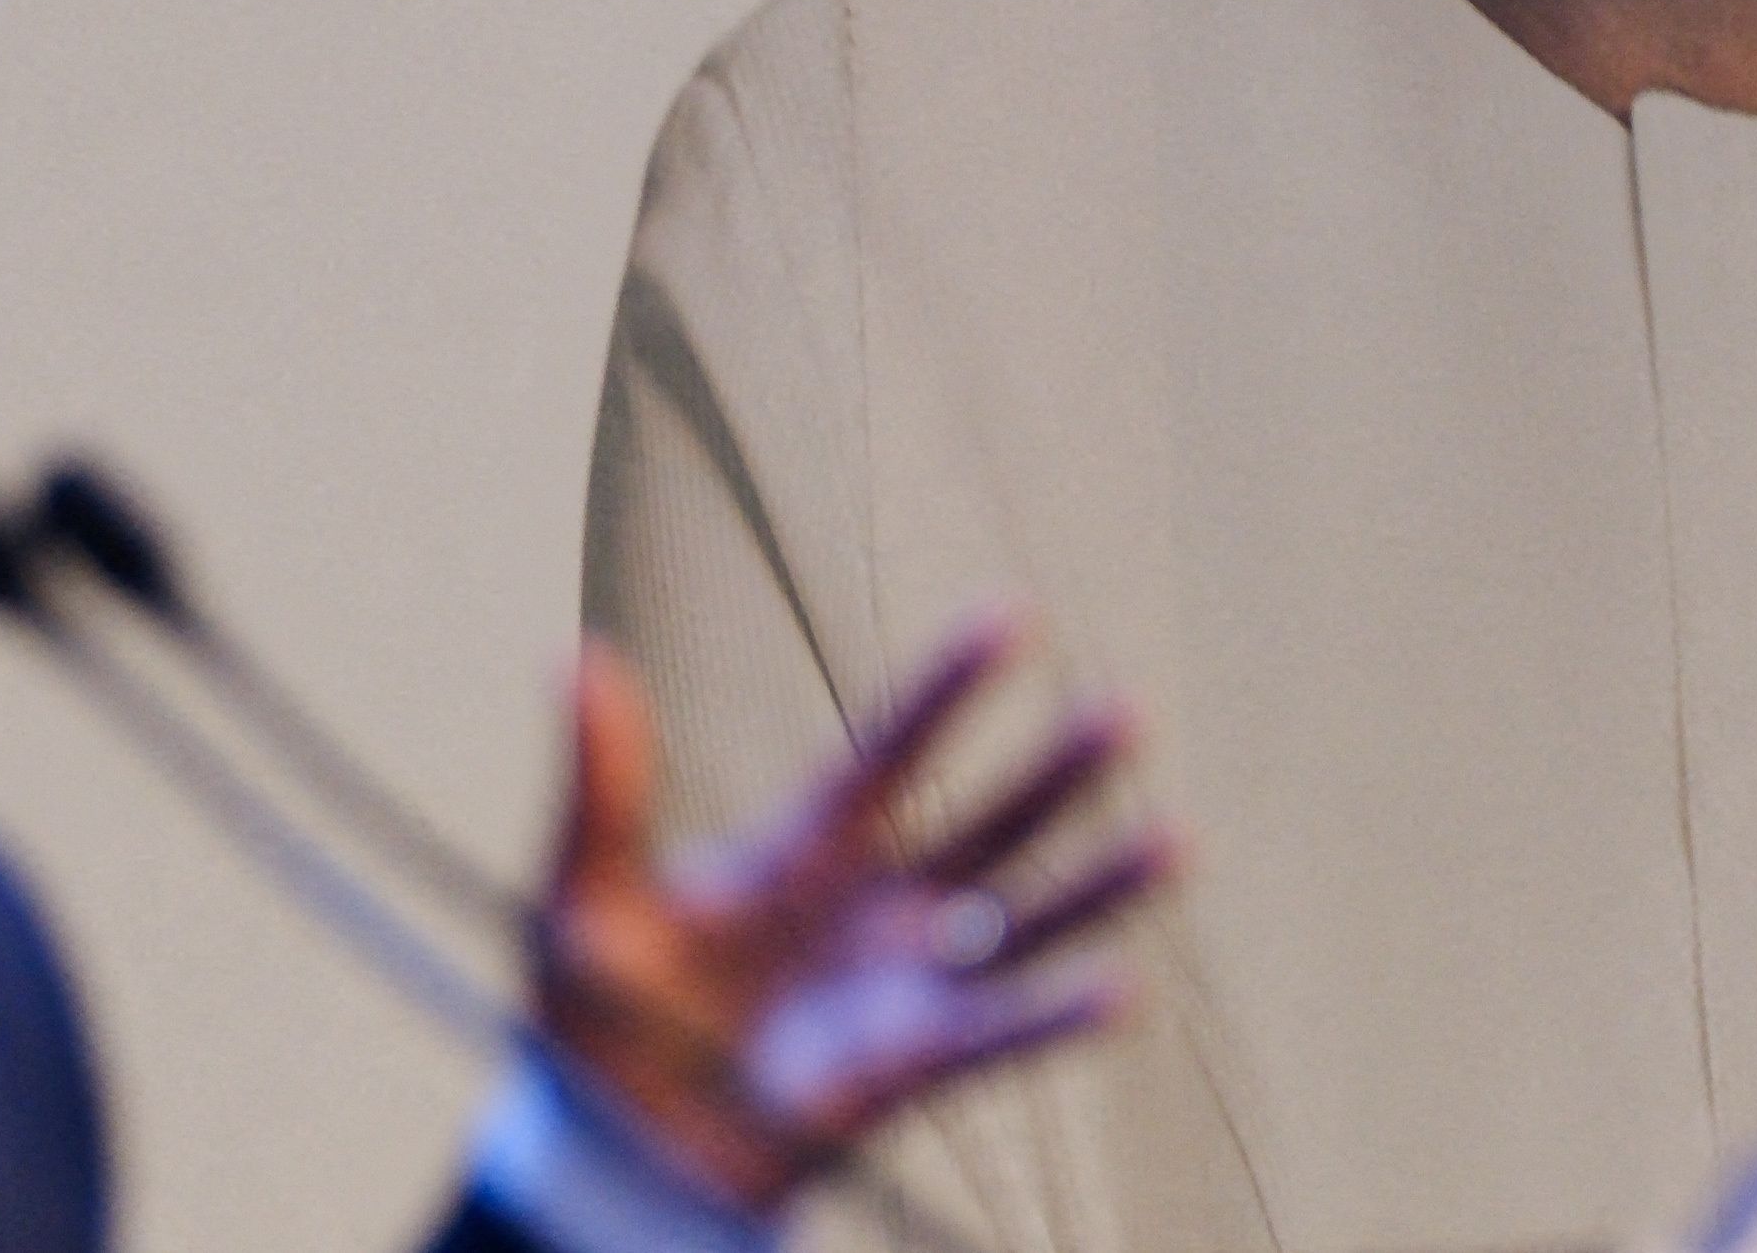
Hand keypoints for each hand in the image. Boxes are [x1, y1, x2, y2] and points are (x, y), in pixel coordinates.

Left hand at [523, 617, 1168, 1218]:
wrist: (615, 1141)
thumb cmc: (600, 1013)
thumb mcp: (589, 890)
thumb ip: (602, 779)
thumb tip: (578, 654)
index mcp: (802, 847)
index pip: (890, 749)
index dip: (948, 687)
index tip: (1013, 616)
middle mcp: (871, 906)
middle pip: (984, 823)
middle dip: (1057, 771)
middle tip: (1131, 711)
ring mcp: (900, 985)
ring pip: (1021, 922)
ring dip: (1098, 884)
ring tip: (1178, 838)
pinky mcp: (910, 1065)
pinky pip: (999, 1034)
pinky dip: (1056, 1015)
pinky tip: (1120, 988)